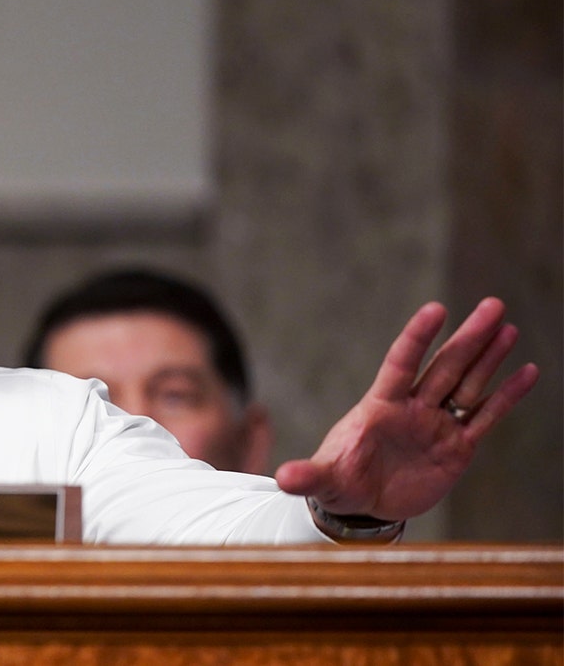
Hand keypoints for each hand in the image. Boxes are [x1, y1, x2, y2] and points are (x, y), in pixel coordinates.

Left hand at [274, 298, 538, 521]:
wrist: (362, 506)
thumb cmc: (339, 482)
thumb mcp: (323, 479)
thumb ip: (307, 475)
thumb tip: (283, 477)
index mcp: (379, 406)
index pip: (401, 363)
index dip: (417, 338)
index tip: (436, 309)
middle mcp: (412, 408)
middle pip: (444, 366)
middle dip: (468, 337)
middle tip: (493, 304)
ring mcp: (436, 425)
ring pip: (467, 385)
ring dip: (489, 358)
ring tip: (507, 328)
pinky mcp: (457, 448)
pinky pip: (485, 418)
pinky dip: (506, 397)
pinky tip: (526, 372)